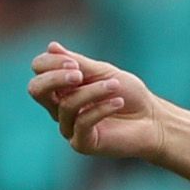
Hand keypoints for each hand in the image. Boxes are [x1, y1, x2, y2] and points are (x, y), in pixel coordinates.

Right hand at [25, 43, 166, 159]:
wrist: (153, 120)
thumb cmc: (130, 94)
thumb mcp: (105, 73)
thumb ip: (78, 63)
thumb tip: (51, 46)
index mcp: (62, 87)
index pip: (38, 71)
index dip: (50, 63)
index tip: (74, 62)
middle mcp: (59, 107)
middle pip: (36, 90)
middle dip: (55, 78)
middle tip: (79, 73)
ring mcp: (68, 127)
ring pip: (66, 105)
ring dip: (93, 91)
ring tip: (115, 86)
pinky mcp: (82, 143)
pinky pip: (82, 123)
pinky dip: (102, 109)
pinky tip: (118, 102)